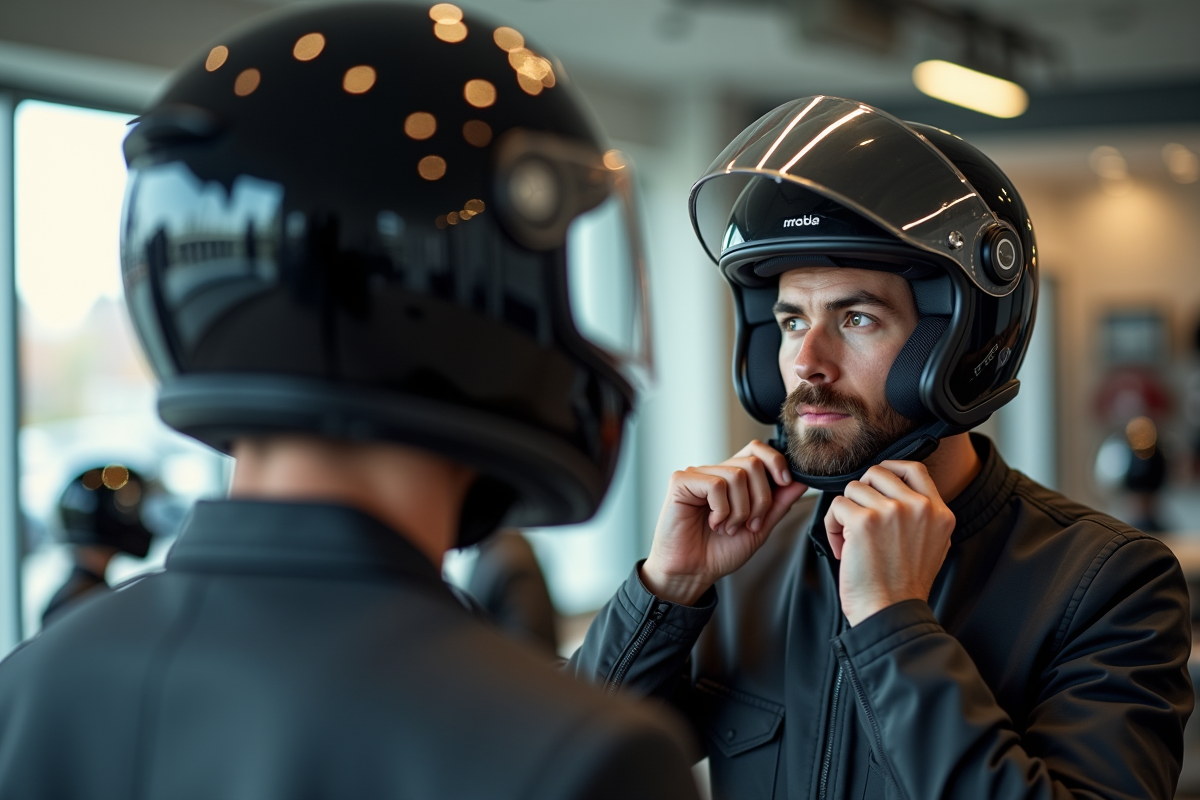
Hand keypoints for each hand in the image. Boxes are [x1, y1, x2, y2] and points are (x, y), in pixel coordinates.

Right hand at [641, 440, 807, 605]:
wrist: (693, 572)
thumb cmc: (720, 552)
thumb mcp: (760, 528)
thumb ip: (779, 503)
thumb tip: (802, 480)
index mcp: (734, 479)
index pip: (757, 449)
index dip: (776, 461)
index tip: (785, 484)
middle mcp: (715, 472)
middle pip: (753, 463)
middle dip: (761, 499)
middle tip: (750, 524)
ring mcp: (698, 474)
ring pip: (737, 475)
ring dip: (739, 510)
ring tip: (728, 528)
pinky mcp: (681, 482)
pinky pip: (715, 485)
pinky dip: (721, 510)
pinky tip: (713, 523)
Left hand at [825, 461, 955, 625]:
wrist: (891, 613)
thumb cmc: (904, 586)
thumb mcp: (934, 544)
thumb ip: (923, 515)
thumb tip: (898, 491)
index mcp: (939, 512)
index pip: (914, 468)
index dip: (890, 469)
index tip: (876, 485)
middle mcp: (919, 507)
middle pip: (877, 473)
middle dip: (861, 494)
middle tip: (859, 520)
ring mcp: (892, 511)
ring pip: (853, 489)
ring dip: (845, 513)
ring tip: (851, 541)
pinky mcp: (864, 521)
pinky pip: (837, 506)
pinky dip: (832, 527)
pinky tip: (842, 549)